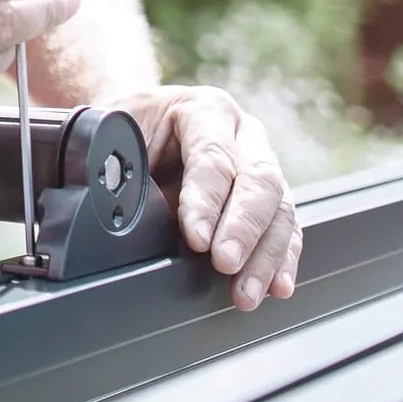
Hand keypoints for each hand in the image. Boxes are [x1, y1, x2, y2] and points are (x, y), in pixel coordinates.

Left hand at [114, 85, 299, 310]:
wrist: (143, 125)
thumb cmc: (129, 129)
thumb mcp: (116, 133)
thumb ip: (119, 162)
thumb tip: (116, 205)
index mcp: (204, 110)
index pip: (213, 156)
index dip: (206, 200)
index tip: (196, 238)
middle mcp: (243, 134)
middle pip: (259, 181)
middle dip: (243, 229)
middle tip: (225, 263)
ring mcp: (262, 165)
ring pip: (279, 209)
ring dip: (265, 256)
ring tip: (247, 291)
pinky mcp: (269, 198)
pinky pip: (286, 229)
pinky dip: (281, 260)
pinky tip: (276, 286)